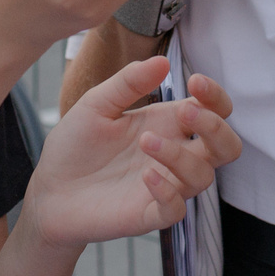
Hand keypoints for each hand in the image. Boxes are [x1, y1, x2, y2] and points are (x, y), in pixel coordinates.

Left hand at [22, 57, 239, 247]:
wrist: (47, 189)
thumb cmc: (76, 145)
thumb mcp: (96, 104)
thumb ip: (128, 83)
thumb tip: (163, 61)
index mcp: (167, 124)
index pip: (215, 110)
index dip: (216, 96)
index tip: (196, 81)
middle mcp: (174, 154)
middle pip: (227, 147)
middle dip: (216, 127)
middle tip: (185, 112)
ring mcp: (165, 186)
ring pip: (203, 176)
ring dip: (180, 156)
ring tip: (145, 141)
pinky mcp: (149, 214)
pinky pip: (176, 209)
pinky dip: (166, 191)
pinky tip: (144, 176)